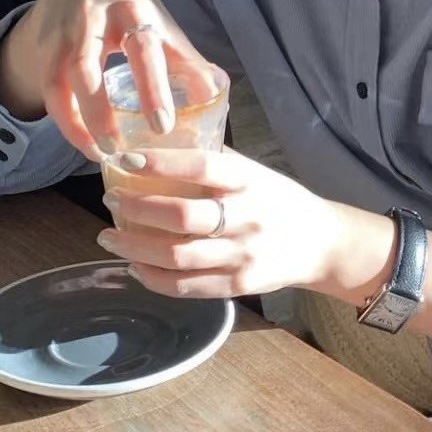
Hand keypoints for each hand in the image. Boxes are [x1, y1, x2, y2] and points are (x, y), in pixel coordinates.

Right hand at [10, 0, 220, 160]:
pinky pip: (48, 89)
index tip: (162, 126)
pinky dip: (64, 119)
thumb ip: (185, 59)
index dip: (151, 89)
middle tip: (119, 149)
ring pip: (58, 81)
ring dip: (75, 122)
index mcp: (130, 10)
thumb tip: (215, 94)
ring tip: (100, 154)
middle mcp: (88, 18)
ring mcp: (60, 34)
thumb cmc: (131, 8)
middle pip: (86, 66)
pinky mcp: (43, 49)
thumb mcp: (160, 24)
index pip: (141, 48)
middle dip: (99, 111)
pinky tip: (82, 141)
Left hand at [95, 146, 346, 298]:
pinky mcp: (238, 287)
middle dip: (137, 208)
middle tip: (110, 200)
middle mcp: (247, 218)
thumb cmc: (279, 200)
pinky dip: (153, 278)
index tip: (126, 159)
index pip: (202, 167)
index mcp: (250, 182)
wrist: (321, 243)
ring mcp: (242, 256)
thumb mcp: (256, 172)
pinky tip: (136, 265)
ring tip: (110, 237)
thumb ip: (216, 161)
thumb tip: (162, 144)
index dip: (161, 163)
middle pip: (182, 217)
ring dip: (134, 247)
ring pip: (177, 257)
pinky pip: (186, 287)